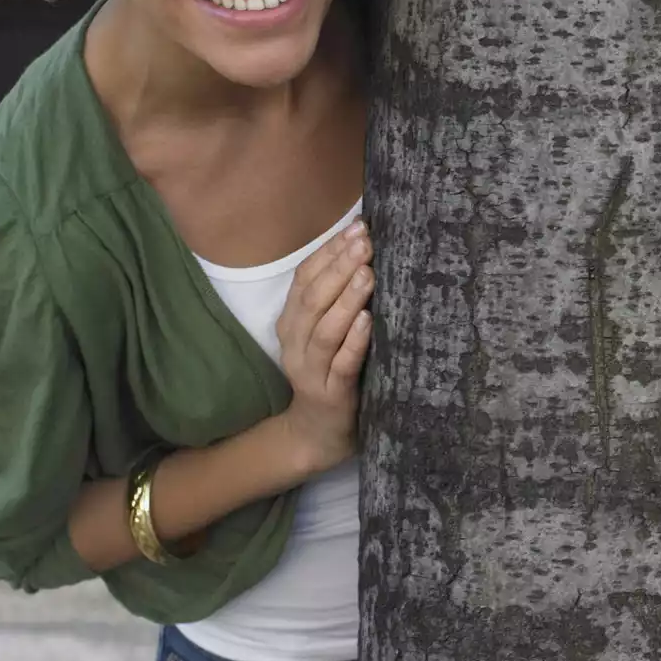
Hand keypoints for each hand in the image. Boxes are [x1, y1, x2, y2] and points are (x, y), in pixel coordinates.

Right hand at [273, 219, 372, 476]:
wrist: (317, 432)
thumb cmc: (331, 369)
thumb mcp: (327, 329)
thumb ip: (336, 295)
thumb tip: (363, 248)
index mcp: (292, 321)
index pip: (305, 278)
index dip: (329, 252)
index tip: (356, 227)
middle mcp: (295, 342)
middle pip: (313, 299)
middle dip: (339, 267)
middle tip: (365, 243)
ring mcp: (310, 370)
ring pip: (325, 330)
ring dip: (346, 299)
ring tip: (367, 274)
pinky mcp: (331, 393)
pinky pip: (341, 364)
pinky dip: (353, 341)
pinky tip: (367, 321)